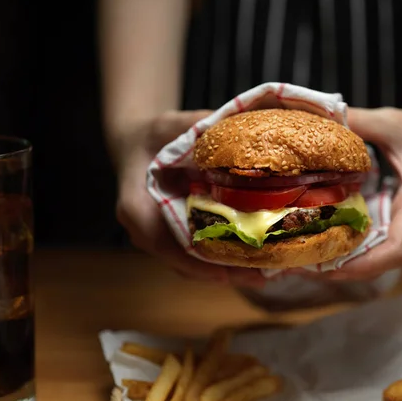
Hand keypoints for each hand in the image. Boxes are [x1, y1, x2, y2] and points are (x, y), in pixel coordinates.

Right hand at [112, 110, 265, 287]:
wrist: (138, 145)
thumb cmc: (152, 136)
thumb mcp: (168, 125)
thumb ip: (194, 126)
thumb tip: (233, 126)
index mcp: (135, 205)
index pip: (161, 240)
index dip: (194, 258)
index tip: (225, 268)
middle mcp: (145, 229)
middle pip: (183, 261)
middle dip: (223, 271)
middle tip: (260, 275)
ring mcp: (160, 237)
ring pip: (193, 265)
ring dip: (228, 271)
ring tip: (266, 274)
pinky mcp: (176, 237)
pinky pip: (199, 256)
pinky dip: (225, 260)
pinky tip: (256, 260)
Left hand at [304, 107, 401, 280]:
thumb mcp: (394, 123)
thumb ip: (360, 122)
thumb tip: (322, 120)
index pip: (397, 248)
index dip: (364, 263)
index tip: (331, 265)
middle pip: (382, 262)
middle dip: (345, 268)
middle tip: (305, 266)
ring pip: (378, 258)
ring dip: (346, 262)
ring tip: (308, 260)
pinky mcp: (400, 223)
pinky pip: (376, 245)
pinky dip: (351, 249)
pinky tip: (323, 242)